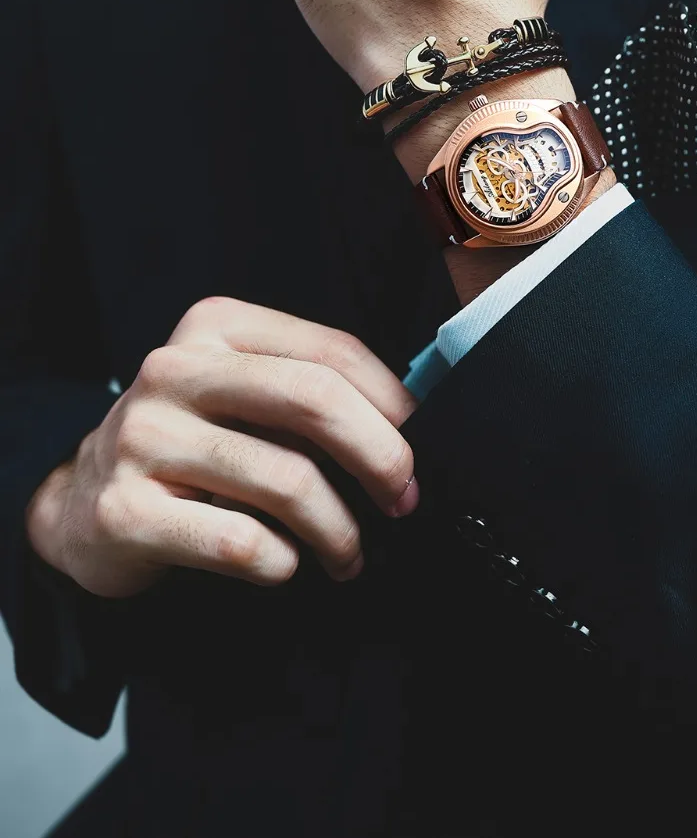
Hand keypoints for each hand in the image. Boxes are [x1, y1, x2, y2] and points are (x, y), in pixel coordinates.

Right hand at [25, 298, 417, 597]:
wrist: (79, 502)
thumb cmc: (190, 443)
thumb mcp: (241, 392)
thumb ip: (312, 392)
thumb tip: (412, 425)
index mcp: (215, 327)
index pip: (331, 351)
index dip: (393, 402)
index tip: (423, 443)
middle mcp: (175, 371)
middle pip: (313, 401)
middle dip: (381, 457)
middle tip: (404, 499)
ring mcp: (143, 439)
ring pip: (287, 481)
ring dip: (339, 530)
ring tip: (348, 553)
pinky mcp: (124, 511)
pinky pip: (241, 543)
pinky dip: (283, 563)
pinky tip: (285, 564)